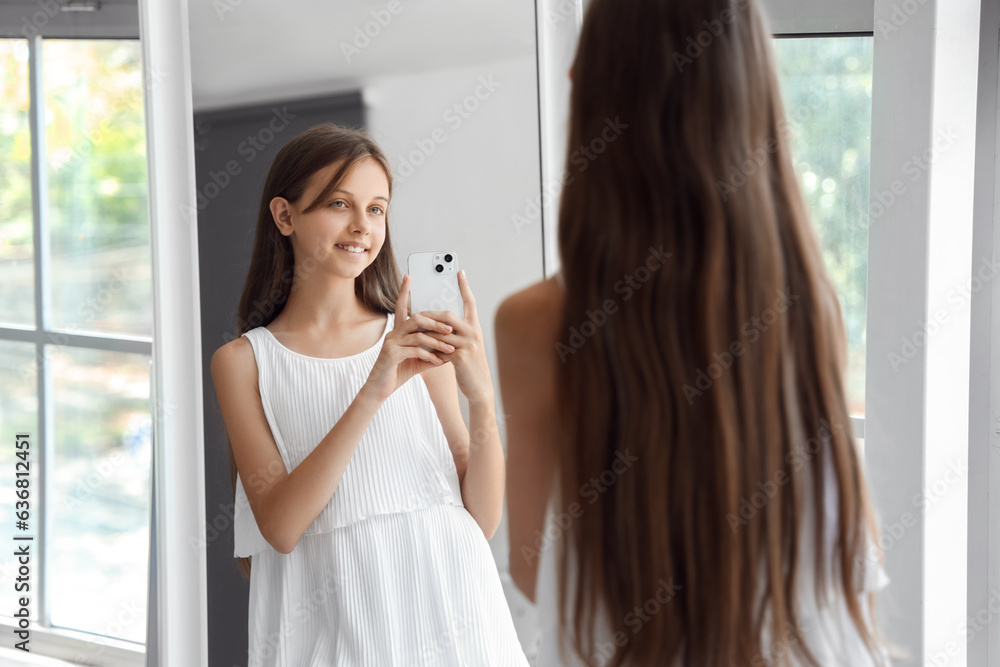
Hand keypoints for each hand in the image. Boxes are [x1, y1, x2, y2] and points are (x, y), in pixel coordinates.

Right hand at [361, 274, 455, 402]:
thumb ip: (431, 352)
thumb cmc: (398, 372)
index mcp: (399, 331)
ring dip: (437, 341)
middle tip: (451, 328)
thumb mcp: (418, 360)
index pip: (401, 306)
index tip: (408, 277)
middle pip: (417, 318)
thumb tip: (448, 349)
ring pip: (418, 334)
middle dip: (436, 322)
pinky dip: (429, 355)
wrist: (380, 389)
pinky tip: (438, 362)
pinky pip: (414, 351)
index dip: (404, 292)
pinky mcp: (391, 354)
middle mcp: (394, 333)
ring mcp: (391, 343)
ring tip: (450, 349)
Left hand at [418, 269, 493, 403]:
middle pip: (448, 315)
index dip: (465, 286)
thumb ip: (455, 334)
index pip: (470, 302)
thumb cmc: (470, 367)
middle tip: (417, 314)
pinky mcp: (461, 356)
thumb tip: (436, 324)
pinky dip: (429, 348)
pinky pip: (439, 347)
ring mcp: (468, 344)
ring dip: (425, 331)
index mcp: (475, 328)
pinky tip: (421, 350)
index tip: (460, 272)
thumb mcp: (465, 346)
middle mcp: (474, 333)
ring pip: (441, 330)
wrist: (480, 388)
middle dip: (430, 314)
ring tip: (413, 330)